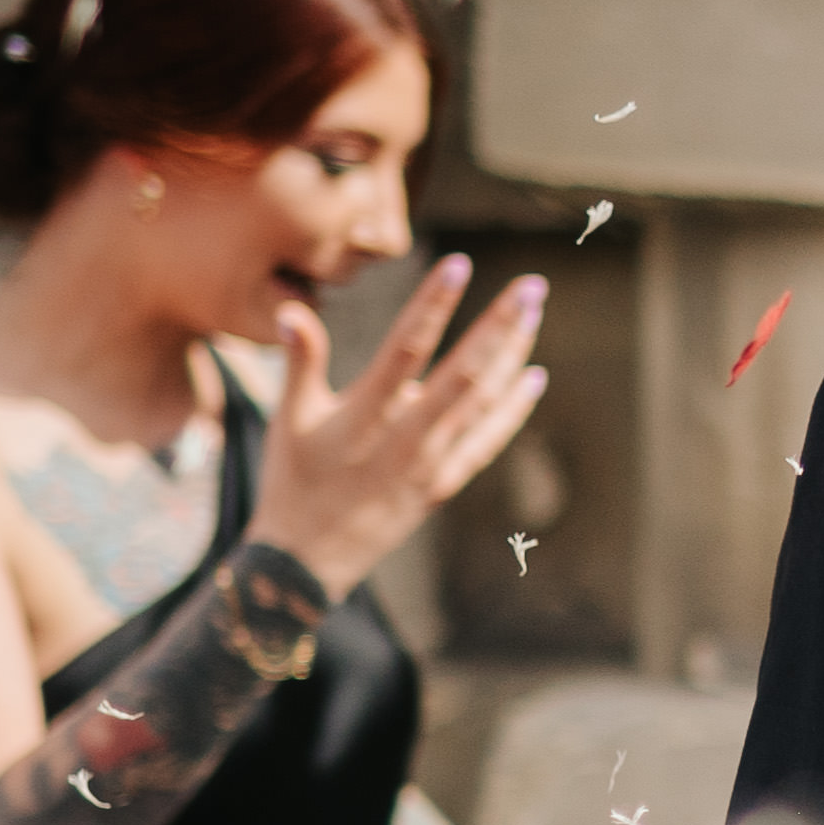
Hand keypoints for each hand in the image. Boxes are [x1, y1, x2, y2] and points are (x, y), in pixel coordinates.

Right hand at [248, 258, 548, 596]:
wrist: (308, 561)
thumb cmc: (293, 481)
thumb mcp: (289, 420)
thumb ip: (300, 362)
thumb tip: (290, 310)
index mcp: (363, 414)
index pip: (405, 348)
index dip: (433, 305)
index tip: (461, 263)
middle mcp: (405, 438)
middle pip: (463, 374)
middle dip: (500, 328)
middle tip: (532, 286)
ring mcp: (430, 464)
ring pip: (483, 403)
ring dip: (513, 356)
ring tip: (534, 313)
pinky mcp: (444, 485)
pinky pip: (487, 443)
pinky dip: (513, 410)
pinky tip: (534, 376)